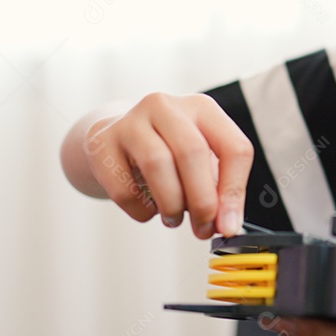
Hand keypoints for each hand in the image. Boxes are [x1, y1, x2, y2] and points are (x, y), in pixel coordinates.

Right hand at [82, 92, 252, 237]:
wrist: (113, 138)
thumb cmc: (167, 152)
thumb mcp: (200, 161)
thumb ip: (217, 189)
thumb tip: (226, 224)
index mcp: (202, 108)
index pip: (234, 147)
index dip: (234, 191)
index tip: (228, 226)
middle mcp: (166, 106)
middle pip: (192, 152)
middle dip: (202, 200)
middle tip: (202, 229)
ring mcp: (130, 120)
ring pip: (157, 164)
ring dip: (171, 204)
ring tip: (173, 219)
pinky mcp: (101, 143)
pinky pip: (123, 186)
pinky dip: (141, 209)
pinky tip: (148, 210)